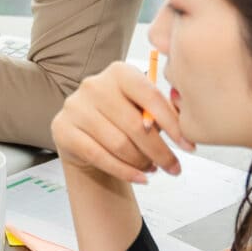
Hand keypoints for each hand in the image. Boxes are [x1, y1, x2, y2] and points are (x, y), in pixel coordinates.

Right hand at [50, 61, 193, 185]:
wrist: (85, 136)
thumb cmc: (121, 121)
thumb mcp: (142, 109)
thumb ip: (163, 111)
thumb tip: (188, 125)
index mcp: (119, 72)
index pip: (151, 97)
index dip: (173, 125)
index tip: (189, 146)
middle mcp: (94, 85)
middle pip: (135, 125)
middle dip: (160, 151)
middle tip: (174, 167)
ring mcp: (75, 107)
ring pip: (118, 144)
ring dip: (142, 162)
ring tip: (152, 169)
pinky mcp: (62, 129)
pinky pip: (99, 156)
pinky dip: (124, 172)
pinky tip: (140, 178)